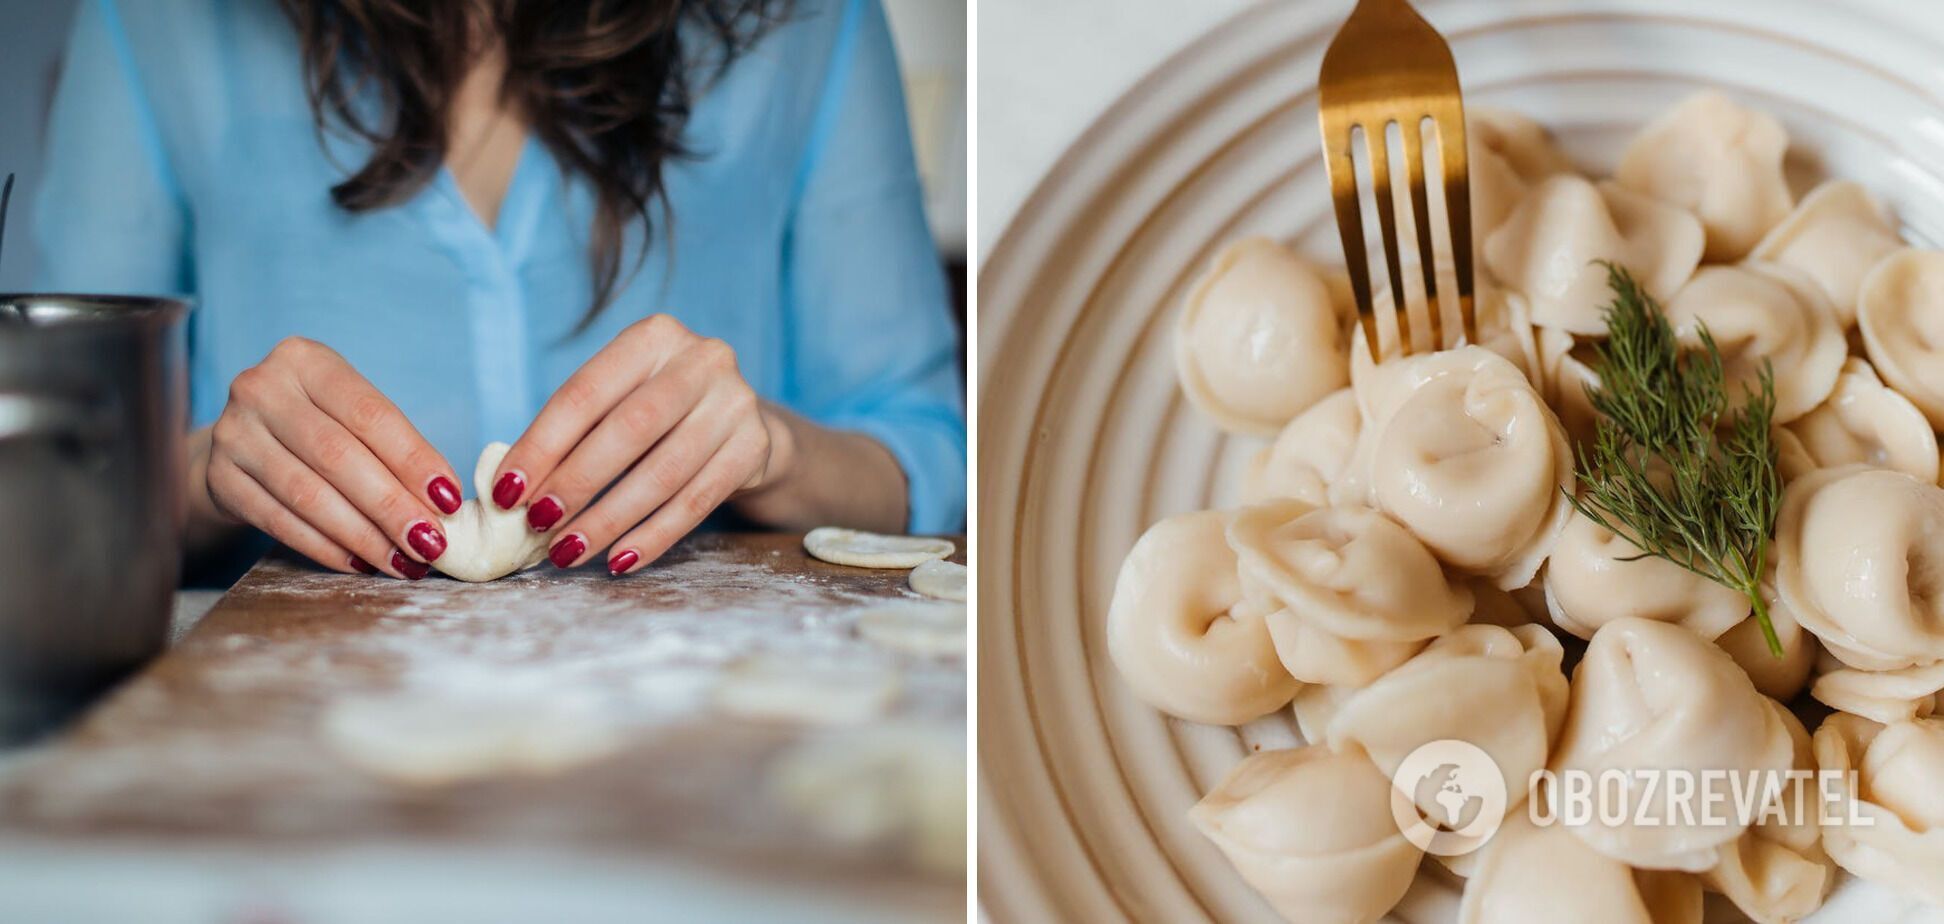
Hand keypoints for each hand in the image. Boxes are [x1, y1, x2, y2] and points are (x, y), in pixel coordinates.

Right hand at [200, 337, 463, 578]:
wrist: (243, 440)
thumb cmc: (318, 424)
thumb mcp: (348, 412)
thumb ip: (392, 446)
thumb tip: (443, 502)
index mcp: (305, 360)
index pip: (370, 414)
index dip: (413, 460)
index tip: (448, 500)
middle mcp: (262, 388)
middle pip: (338, 456)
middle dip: (391, 506)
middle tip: (430, 543)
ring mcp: (233, 433)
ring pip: (308, 494)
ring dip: (363, 535)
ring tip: (401, 560)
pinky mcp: (219, 477)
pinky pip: (279, 520)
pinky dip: (324, 547)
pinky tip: (359, 562)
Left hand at [492, 314, 793, 574]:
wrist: (740, 424)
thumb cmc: (658, 416)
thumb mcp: (619, 401)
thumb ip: (573, 433)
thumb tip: (511, 489)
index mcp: (653, 337)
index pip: (586, 393)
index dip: (542, 445)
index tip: (507, 492)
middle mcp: (701, 359)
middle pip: (629, 429)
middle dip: (576, 483)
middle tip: (538, 526)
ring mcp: (736, 402)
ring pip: (663, 472)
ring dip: (609, 519)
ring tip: (569, 551)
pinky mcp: (755, 447)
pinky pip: (696, 502)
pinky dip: (653, 536)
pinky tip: (619, 560)